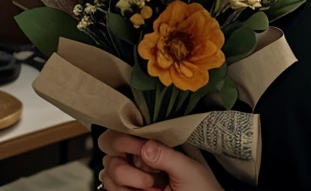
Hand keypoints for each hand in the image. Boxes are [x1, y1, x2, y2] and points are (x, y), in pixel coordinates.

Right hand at [98, 129, 223, 190]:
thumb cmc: (201, 187)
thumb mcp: (188, 169)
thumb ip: (167, 156)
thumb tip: (145, 146)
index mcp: (155, 142)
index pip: (128, 127)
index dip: (126, 135)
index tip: (138, 147)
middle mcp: (140, 156)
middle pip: (109, 146)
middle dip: (122, 160)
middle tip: (146, 173)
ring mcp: (132, 174)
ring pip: (107, 169)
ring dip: (125, 178)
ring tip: (150, 185)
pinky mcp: (127, 190)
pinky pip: (109, 187)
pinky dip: (121, 190)